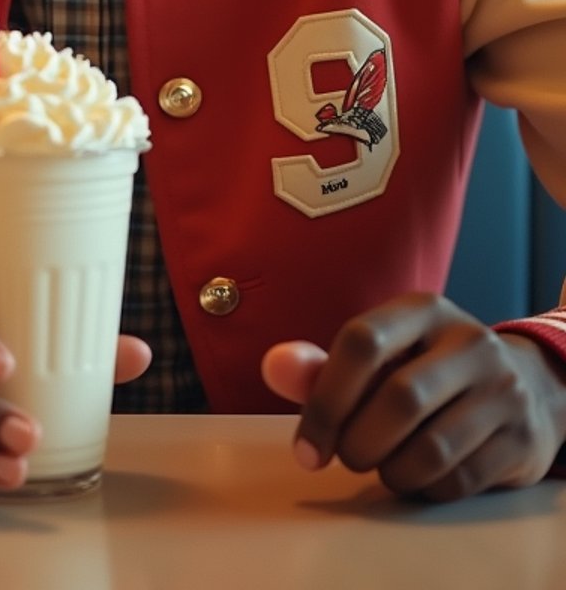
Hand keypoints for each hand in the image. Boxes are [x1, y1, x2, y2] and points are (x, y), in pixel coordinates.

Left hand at [261, 292, 565, 501]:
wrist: (527, 386)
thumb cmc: (429, 370)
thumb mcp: (382, 355)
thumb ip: (323, 366)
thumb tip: (272, 367)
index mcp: (422, 310)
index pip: (362, 341)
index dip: (325, 400)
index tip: (306, 448)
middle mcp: (468, 341)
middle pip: (399, 398)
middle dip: (359, 442)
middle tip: (348, 456)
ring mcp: (502, 388)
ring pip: (431, 448)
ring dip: (390, 471)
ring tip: (381, 465)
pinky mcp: (521, 438)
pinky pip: (459, 480)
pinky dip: (424, 489)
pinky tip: (417, 475)